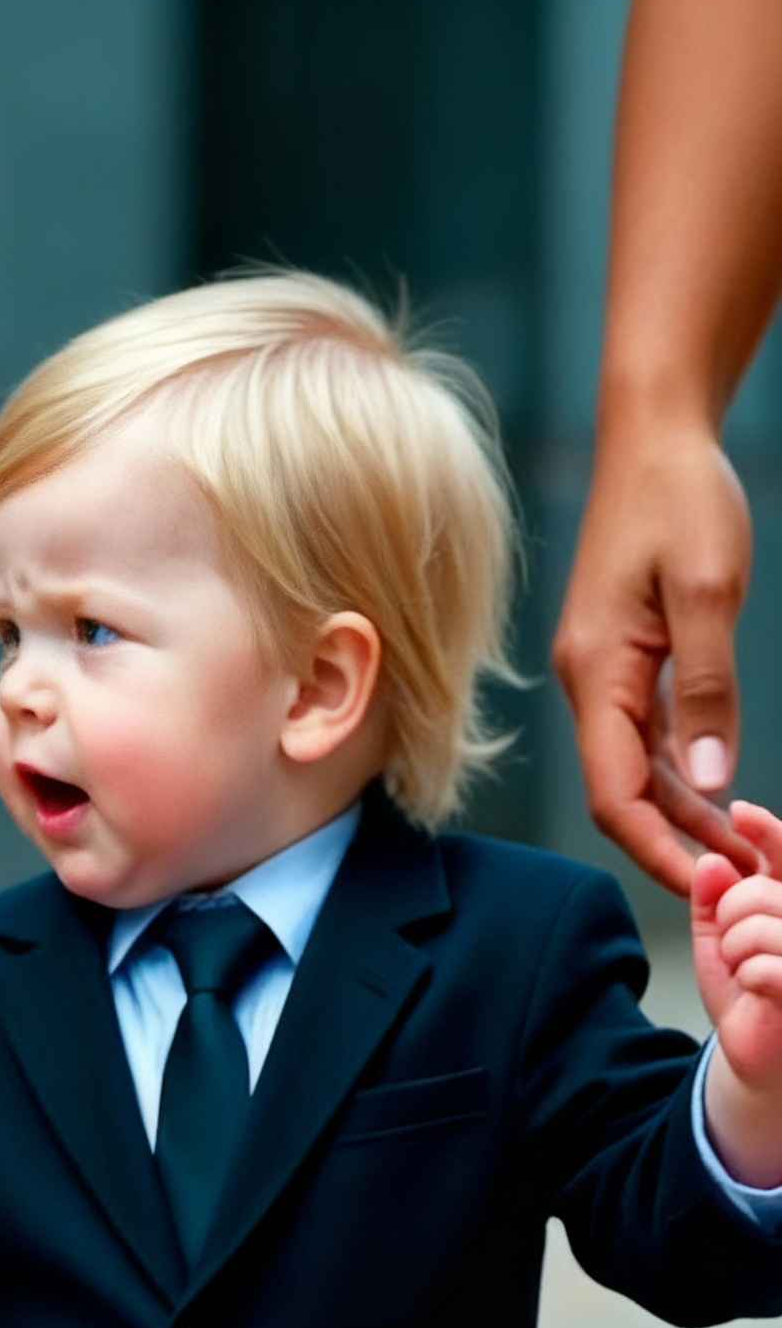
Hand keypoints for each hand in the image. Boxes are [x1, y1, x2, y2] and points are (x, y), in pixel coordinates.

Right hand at [552, 416, 758, 892]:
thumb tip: (703, 781)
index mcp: (594, 673)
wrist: (653, 438)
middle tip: (741, 885)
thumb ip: (704, 687)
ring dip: (683, 816)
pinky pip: (644, 736)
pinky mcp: (623, 660)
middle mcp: (587, 683)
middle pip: (620, 792)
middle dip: (675, 846)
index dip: (655, 848)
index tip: (706, 890)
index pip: (612, 792)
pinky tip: (718, 795)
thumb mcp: (704, 591)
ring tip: (741, 852)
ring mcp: (602, 673)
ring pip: (634, 769)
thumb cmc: (678, 500)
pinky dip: (680, 774)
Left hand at [693, 802, 781, 1186]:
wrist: (764, 1058)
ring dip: (737, 953)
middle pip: (754, 890)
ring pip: (757, 926)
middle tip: (738, 950)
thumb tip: (712, 860)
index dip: (766, 832)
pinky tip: (760, 992)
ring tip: (751, 974)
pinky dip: (748, 978)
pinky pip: (766, 967)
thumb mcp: (719, 941)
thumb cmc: (750, 998)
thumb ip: (713, 899)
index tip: (739, 813)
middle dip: (729, 919)